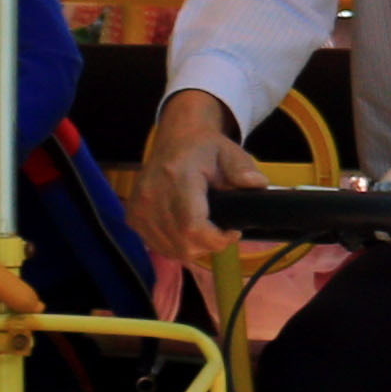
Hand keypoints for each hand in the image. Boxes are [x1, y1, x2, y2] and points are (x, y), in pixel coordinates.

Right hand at [133, 93, 265, 266]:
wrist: (175, 141)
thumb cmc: (205, 149)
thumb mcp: (230, 152)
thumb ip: (243, 169)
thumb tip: (257, 184)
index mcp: (176, 177)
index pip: (192, 227)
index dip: (217, 240)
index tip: (233, 232)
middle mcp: (152, 195)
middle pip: (183, 244)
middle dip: (209, 245)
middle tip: (222, 231)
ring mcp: (139, 208)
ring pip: (172, 250)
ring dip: (194, 247)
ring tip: (206, 229)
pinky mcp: (133, 217)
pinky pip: (159, 246)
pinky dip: (177, 245)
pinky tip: (187, 231)